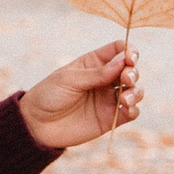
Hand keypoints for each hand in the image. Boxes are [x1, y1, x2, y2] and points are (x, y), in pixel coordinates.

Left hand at [19, 39, 141, 148]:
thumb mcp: (69, 80)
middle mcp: (104, 79)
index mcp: (93, 63)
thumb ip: (97, 73)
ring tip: (124, 99)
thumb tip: (123, 60)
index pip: (119, 50)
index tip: (129, 58)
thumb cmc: (49, 95)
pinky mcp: (110, 118)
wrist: (37, 124)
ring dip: (136, 92)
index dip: (129, 51)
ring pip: (135, 91)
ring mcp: (108, 98)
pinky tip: (126, 109)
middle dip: (133, 73)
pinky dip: (134, 109)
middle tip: (125, 79)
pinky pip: (131, 112)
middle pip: (130, 70)